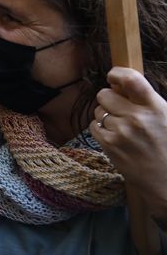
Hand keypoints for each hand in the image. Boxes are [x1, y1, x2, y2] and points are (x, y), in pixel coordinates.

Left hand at [91, 67, 166, 223]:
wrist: (165, 180)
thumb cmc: (166, 145)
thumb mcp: (165, 118)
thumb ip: (145, 101)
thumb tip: (119, 84)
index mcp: (156, 108)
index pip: (132, 80)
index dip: (117, 74)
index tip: (113, 76)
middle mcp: (138, 118)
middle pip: (105, 94)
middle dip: (109, 99)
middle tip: (119, 109)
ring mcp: (122, 131)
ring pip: (99, 111)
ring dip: (106, 116)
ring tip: (123, 128)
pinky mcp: (109, 144)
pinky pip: (94, 126)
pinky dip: (101, 129)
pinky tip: (115, 137)